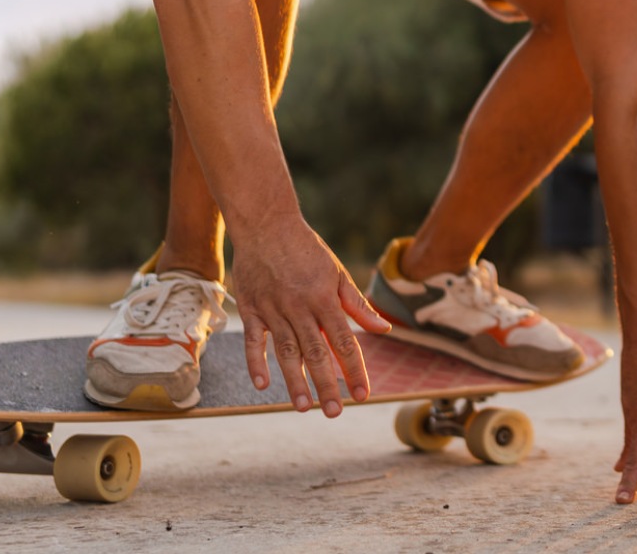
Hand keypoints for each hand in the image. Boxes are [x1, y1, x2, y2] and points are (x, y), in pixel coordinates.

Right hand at [230, 221, 390, 416]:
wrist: (267, 224)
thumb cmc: (307, 250)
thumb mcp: (338, 273)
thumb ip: (358, 305)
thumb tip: (384, 329)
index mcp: (325, 299)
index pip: (345, 342)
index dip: (355, 370)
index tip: (365, 395)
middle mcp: (300, 307)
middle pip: (316, 352)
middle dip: (327, 385)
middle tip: (335, 412)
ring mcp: (273, 309)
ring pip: (286, 351)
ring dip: (295, 382)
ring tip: (305, 408)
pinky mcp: (251, 308)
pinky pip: (254, 340)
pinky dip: (257, 362)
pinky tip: (263, 386)